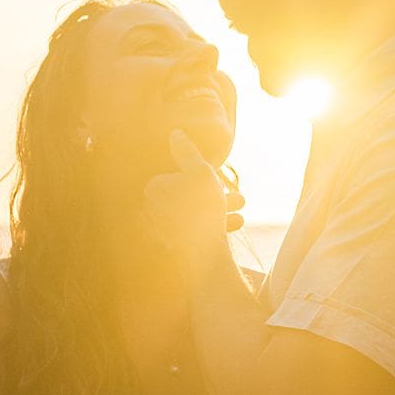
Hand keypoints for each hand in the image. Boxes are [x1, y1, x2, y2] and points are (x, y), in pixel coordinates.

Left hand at [144, 129, 236, 273]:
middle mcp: (152, 207)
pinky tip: (233, 226)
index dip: (206, 177)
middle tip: (241, 200)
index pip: (182, 174)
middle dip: (219, 196)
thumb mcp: (201, 172)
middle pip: (190, 194)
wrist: (204, 261)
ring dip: (221, 211)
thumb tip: (175, 133)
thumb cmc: (202, 211)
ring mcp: (161, 228)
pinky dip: (213, 226)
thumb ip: (188, 151)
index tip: (222, 182)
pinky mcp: (171, 245)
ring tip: (242, 215)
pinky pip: (195, 230)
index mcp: (154, 187)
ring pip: (196, 212)